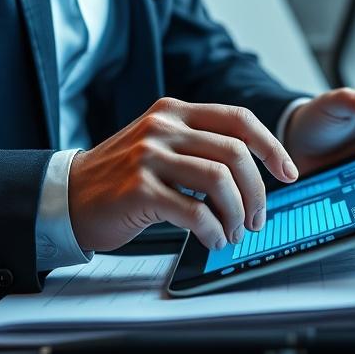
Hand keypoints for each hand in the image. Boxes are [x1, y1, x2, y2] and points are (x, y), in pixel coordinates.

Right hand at [70, 98, 298, 251]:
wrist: (66, 197)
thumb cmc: (119, 179)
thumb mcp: (159, 146)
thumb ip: (199, 147)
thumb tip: (253, 174)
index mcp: (174, 112)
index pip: (239, 119)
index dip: (271, 146)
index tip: (288, 173)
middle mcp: (163, 127)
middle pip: (235, 153)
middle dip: (257, 192)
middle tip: (256, 219)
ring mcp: (149, 156)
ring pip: (220, 180)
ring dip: (236, 214)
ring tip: (233, 233)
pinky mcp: (139, 188)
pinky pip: (194, 211)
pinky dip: (213, 230)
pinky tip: (213, 240)